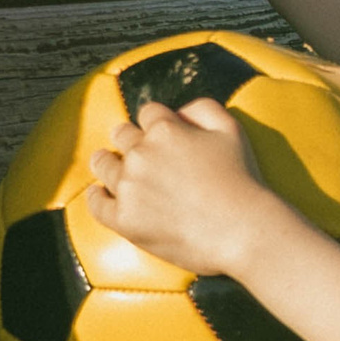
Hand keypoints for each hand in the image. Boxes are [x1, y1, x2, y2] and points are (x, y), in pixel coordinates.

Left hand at [84, 98, 278, 273]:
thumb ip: (203, 108)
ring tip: (111, 167)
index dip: (154, 121)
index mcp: (166, 130)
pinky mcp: (124, 218)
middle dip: (130, 139)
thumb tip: (178, 110)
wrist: (243, 232)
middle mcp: (142, 154)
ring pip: (103, 164)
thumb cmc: (242, 181)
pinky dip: (97, 196)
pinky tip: (101, 193)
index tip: (157, 132)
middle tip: (137, 151)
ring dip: (108, 163)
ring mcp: (130, 186)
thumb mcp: (232, 130)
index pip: (148, 112)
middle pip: (121, 135)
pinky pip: (96, 203)